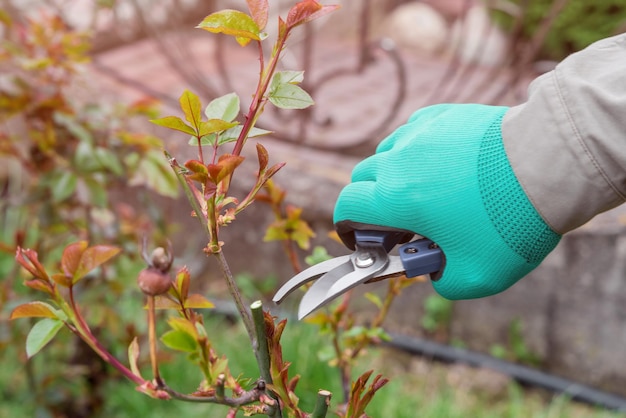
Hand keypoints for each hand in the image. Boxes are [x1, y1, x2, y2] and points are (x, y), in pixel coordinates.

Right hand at [333, 104, 560, 298]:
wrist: (549, 165)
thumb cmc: (510, 221)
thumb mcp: (477, 275)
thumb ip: (443, 282)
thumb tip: (435, 273)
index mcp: (395, 199)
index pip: (346, 207)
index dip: (348, 227)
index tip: (365, 239)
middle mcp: (398, 161)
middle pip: (362, 177)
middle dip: (371, 202)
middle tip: (400, 220)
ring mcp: (420, 133)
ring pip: (386, 152)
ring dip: (392, 174)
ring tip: (425, 190)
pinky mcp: (444, 115)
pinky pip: (414, 132)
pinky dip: (416, 150)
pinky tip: (442, 162)